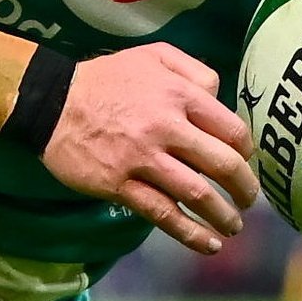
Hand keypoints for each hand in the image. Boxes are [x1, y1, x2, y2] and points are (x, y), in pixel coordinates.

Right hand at [44, 43, 259, 254]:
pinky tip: (209, 244)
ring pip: (196, 194)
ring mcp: (142, 158)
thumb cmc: (108, 79)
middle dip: (244, 188)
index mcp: (179, 95)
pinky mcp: (119, 185)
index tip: (246, 164)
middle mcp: (166, 127)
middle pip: (221, 164)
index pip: (231, 130)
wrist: (51, 101)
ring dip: (223, 216)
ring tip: (234, 227)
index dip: (246, 152)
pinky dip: (190, 233)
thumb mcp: (154, 56)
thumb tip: (221, 97)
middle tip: (249, 200)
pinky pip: (162, 213)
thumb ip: (194, 71)